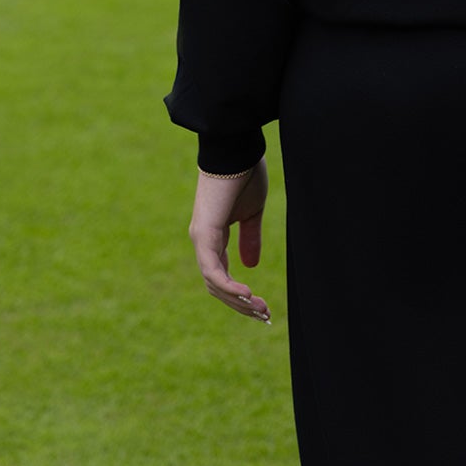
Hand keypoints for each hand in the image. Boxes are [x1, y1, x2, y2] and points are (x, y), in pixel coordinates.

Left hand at [188, 157, 271, 322]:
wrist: (236, 149)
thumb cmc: (244, 174)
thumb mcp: (252, 212)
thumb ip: (250, 238)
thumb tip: (251, 266)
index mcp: (213, 236)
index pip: (221, 276)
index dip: (240, 294)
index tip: (262, 305)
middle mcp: (202, 241)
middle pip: (216, 286)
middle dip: (241, 305)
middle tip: (265, 315)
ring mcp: (201, 239)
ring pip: (214, 283)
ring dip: (238, 300)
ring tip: (261, 308)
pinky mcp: (204, 234)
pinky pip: (213, 271)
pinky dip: (229, 286)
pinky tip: (247, 294)